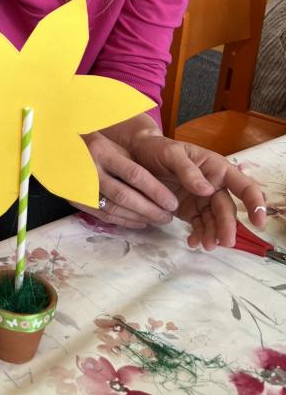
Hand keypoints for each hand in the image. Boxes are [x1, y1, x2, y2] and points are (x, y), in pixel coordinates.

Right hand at [72, 130, 178, 227]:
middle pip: (124, 195)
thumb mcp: (111, 145)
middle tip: (168, 217)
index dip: (156, 191)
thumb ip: (130, 163)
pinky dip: (122, 221)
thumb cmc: (91, 145)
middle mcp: (89, 169)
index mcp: (101, 151)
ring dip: (138, 217)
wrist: (57, 148)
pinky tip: (139, 222)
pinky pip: (102, 215)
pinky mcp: (74, 198)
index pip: (134, 174)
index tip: (172, 202)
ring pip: (113, 208)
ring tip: (158, 220)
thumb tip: (159, 187)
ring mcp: (79, 186)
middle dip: (150, 209)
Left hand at [130, 132, 265, 249]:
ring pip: (214, 221)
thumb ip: (187, 170)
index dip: (254, 202)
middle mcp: (214, 185)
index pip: (243, 185)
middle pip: (227, 208)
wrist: (136, 156)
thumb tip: (207, 189)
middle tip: (225, 242)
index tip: (258, 221)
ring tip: (206, 246)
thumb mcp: (170, 153)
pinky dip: (198, 235)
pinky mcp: (189, 210)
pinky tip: (193, 243)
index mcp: (216, 168)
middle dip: (228, 226)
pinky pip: (199, 225)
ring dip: (213, 234)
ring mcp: (202, 200)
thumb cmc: (157, 149)